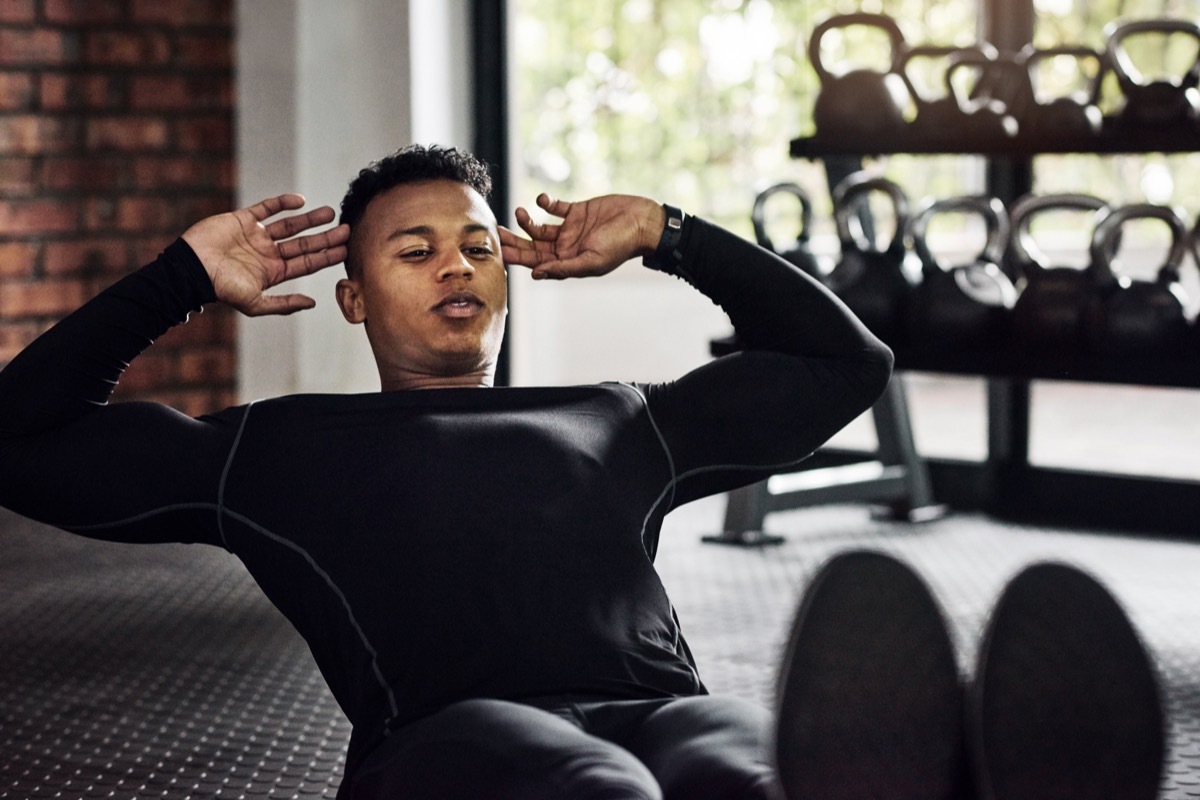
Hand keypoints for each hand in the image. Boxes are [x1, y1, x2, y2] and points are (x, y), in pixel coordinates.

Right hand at [181, 194, 350, 315]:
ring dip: (310, 219)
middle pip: (304, 244)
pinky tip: (300, 201)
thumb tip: (313, 303)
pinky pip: (266, 208)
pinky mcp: (242, 219)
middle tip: (347, 229)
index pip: (307, 263)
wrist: (190, 269)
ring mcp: (256, 236)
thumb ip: (284, 304)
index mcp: (273, 272)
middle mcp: (268, 254)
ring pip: (290, 225)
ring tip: (330, 213)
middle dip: (325, 237)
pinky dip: (282, 203)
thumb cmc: (221, 289)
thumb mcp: (255, 303)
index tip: (346, 248)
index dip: (326, 255)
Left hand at [499, 193, 663, 279]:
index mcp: (568, 262)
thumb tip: (535, 275)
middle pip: (532, 246)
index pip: (535, 262)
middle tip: (495, 232)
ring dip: (527, 221)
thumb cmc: (621, 245)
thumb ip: (564, 268)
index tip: (498, 251)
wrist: (642, 221)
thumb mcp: (592, 260)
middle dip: (513, 241)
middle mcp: (566, 247)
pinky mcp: (577, 210)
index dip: (516, 257)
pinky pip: (556, 208)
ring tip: (520, 213)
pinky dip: (546, 203)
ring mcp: (570, 229)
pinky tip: (542, 200)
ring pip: (539, 227)